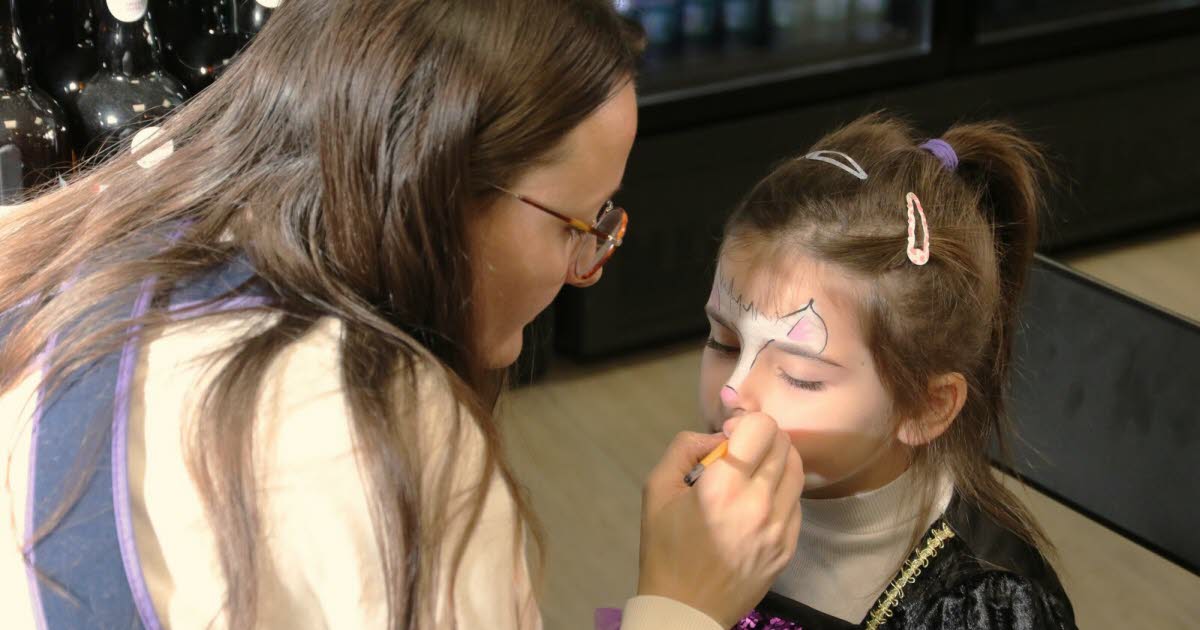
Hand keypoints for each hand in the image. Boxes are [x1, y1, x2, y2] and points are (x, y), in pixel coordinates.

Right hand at [636, 413, 804, 627]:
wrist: (685, 608)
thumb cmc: (665, 549)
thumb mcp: (657, 490)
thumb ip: (685, 448)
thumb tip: (718, 436)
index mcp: (723, 487)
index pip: (762, 427)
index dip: (745, 422)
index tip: (727, 438)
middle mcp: (759, 503)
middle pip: (784, 444)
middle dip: (761, 438)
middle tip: (739, 453)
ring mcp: (779, 527)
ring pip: (797, 469)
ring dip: (776, 461)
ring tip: (752, 475)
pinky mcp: (789, 546)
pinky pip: (797, 501)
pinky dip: (781, 491)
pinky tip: (759, 503)